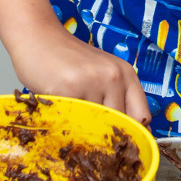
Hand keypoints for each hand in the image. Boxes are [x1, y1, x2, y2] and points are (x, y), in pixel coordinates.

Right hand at [10, 19, 151, 126]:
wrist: (38, 36)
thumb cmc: (69, 60)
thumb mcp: (102, 72)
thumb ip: (116, 98)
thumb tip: (130, 136)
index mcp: (126, 73)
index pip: (142, 116)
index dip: (132, 134)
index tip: (120, 144)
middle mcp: (113, 76)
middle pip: (119, 125)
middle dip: (105, 137)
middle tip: (89, 137)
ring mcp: (91, 82)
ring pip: (95, 126)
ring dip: (83, 131)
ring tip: (72, 121)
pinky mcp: (67, 88)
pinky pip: (71, 120)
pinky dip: (65, 123)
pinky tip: (58, 112)